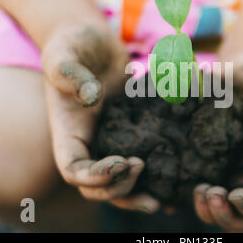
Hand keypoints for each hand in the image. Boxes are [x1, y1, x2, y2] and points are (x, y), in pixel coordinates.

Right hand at [42, 22, 159, 213]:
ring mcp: (112, 141)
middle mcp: (90, 144)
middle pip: (98, 186)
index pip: (74, 170)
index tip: (121, 163)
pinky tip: (181, 178)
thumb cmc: (72, 46)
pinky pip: (143, 157)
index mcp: (69, 133)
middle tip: (143, 170)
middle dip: (120, 190)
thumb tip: (91, 97)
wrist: (93, 42)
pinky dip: (158, 173)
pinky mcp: (134, 132)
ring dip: (140, 193)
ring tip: (166, 200)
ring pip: (122, 180)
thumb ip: (68, 73)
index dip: (94, 177)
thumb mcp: (62, 54)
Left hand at [194, 51, 242, 230]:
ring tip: (196, 188)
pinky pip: (190, 182)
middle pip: (238, 216)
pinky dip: (178, 193)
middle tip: (207, 192)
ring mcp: (224, 171)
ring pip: (213, 206)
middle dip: (222, 214)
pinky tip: (167, 187)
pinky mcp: (202, 159)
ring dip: (203, 208)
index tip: (234, 195)